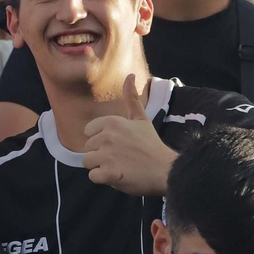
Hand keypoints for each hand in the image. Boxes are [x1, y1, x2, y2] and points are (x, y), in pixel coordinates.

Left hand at [82, 74, 174, 195]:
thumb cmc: (151, 144)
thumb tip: (129, 75)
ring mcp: (106, 156)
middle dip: (101, 155)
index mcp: (111, 122)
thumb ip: (131, 98)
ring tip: (119, 166)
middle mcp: (106, 137)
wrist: (165, 170)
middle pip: (87, 149)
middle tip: (122, 157)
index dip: (100, 140)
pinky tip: (118, 175)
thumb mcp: (141, 118)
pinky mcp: (108, 174)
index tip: (117, 144)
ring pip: (88, 163)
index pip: (88, 132)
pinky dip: (104, 179)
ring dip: (101, 167)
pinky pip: (93, 176)